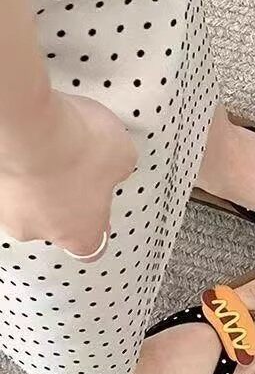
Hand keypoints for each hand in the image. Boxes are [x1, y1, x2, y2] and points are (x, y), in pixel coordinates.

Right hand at [0, 92, 136, 260]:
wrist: (30, 125)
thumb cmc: (77, 146)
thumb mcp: (123, 156)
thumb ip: (120, 171)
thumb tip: (114, 166)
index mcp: (79, 233)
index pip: (90, 248)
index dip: (98, 229)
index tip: (102, 215)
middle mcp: (37, 230)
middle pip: (56, 222)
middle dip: (67, 197)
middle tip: (78, 168)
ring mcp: (6, 210)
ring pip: (27, 199)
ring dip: (39, 180)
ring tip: (52, 148)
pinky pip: (7, 177)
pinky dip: (18, 164)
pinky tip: (31, 141)